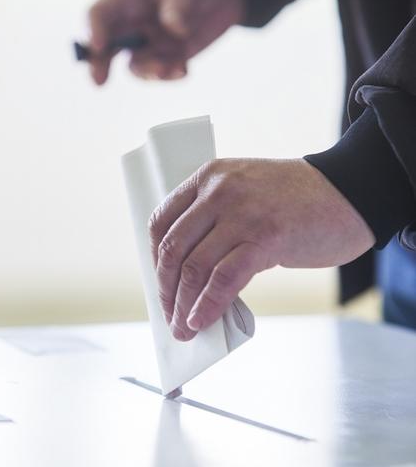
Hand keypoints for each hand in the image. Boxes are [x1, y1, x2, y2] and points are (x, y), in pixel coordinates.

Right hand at [87, 0, 244, 83]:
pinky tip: (184, 71)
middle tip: (98, 81)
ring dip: (148, 72)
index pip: (100, 14)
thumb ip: (181, 1)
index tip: (99, 46)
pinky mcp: (168, 57)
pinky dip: (170, 75)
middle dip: (99, 63)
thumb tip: (174, 28)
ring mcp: (150, 43)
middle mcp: (133, 23)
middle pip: (106, 46)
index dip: (94, 30)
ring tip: (167, 69)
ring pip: (136, 65)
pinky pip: (162, 72)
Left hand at [148, 158, 374, 340]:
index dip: (154, 258)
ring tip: (183, 328)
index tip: (160, 283)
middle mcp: (219, 191)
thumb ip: (214, 220)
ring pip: (194, 267)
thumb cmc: (295, 201)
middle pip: (173, 248)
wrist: (350, 192)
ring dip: (183, 305)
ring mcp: (242, 213)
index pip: (161, 221)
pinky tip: (201, 321)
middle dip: (165, 289)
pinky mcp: (266, 237)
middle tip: (169, 314)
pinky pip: (224, 278)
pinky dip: (208, 305)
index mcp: (208, 176)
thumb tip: (187, 273)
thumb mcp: (244, 193)